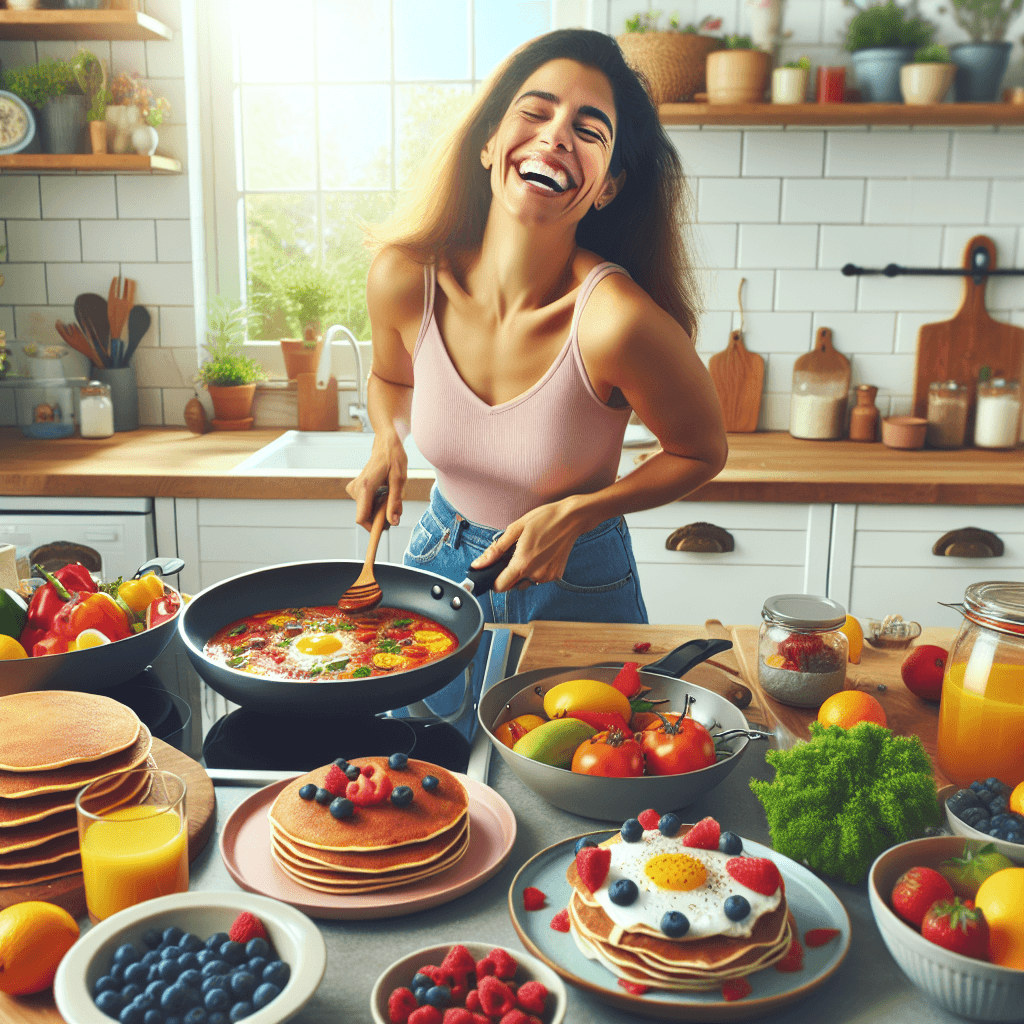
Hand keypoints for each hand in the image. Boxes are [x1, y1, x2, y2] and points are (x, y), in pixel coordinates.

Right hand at [345, 436, 406, 528]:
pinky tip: (383, 491)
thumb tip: (393, 521)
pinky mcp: (355, 488)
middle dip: (380, 516)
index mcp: (366, 487)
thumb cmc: (394, 458)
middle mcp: (356, 489)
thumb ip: (395, 502)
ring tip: (389, 493)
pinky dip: (375, 503)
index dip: (372, 527)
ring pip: (366, 510)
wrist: (386, 443)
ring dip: (379, 508)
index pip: (361, 518)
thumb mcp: (399, 480)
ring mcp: (353, 488)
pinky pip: (365, 504)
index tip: (384, 529)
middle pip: (365, 515)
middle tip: (393, 504)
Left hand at [469, 500, 583, 591]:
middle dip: (509, 574)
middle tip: (515, 554)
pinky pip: (538, 578)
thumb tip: (478, 564)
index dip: (494, 580)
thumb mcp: (515, 529)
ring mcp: (547, 576)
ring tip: (530, 552)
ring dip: (523, 572)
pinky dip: (536, 570)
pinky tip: (540, 554)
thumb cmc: (544, 519)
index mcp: (522, 564)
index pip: (500, 587)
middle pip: (512, 585)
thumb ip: (495, 550)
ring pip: (525, 582)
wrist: (572, 518)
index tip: (494, 570)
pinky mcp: (556, 575)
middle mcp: (535, 574)